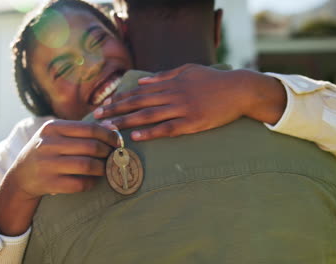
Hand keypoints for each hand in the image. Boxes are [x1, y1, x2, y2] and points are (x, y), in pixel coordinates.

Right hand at [0, 120, 118, 234]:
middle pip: (92, 147)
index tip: (118, 142)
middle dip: (109, 152)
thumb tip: (113, 128)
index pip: (90, 129)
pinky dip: (92, 183)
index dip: (109, 136)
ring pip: (88, 166)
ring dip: (103, 168)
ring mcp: (47, 165)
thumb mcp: (58, 135)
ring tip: (108, 168)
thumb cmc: (47, 151)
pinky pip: (80, 184)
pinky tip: (94, 180)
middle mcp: (48, 144)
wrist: (20, 176)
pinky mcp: (49, 184)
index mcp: (52, 128)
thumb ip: (83, 130)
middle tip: (115, 156)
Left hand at [94, 64, 275, 140]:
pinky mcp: (192, 122)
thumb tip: (142, 82)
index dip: (119, 98)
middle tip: (97, 117)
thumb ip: (164, 76)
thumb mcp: (187, 70)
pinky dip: (150, 132)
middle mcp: (172, 94)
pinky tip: (135, 137)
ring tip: (109, 128)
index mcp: (169, 83)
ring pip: (148, 116)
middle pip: (137, 103)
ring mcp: (182, 108)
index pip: (138, 92)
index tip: (103, 104)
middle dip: (115, 110)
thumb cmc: (213, 79)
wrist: (238, 89)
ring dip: (126, 121)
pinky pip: (167, 129)